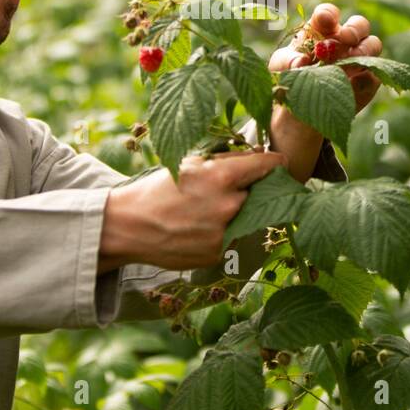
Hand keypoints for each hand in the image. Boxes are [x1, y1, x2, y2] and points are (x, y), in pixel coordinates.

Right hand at [98, 149, 287, 271]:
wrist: (129, 227)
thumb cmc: (157, 189)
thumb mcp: (190, 164)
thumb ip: (227, 160)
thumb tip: (258, 156)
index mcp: (223, 177)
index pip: (269, 165)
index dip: (275, 162)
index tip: (279, 162)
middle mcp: (229, 206)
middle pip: (259, 194)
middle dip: (248, 190)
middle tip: (226, 189)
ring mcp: (225, 233)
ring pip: (246, 217)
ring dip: (235, 213)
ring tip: (205, 210)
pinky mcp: (218, 254)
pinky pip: (232, 237)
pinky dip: (222, 232)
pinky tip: (198, 228)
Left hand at [268, 3, 382, 112]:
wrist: (297, 113)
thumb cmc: (289, 79)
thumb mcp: (281, 67)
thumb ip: (288, 61)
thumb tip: (300, 62)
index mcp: (321, 30)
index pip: (328, 14)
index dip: (329, 14)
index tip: (325, 19)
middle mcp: (343, 41)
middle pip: (359, 24)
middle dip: (354, 28)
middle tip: (346, 38)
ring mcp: (358, 60)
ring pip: (373, 44)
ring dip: (363, 51)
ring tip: (347, 64)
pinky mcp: (367, 82)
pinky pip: (373, 75)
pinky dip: (364, 78)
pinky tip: (352, 86)